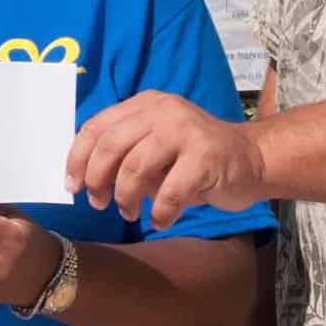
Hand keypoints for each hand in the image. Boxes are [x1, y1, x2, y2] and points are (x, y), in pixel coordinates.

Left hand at [66, 91, 267, 229]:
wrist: (252, 159)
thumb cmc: (195, 159)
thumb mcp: (155, 146)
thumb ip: (125, 153)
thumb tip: (84, 179)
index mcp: (145, 104)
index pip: (97, 126)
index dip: (78, 159)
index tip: (73, 186)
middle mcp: (164, 110)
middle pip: (111, 145)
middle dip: (97, 179)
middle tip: (99, 203)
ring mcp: (186, 131)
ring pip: (136, 167)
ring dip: (126, 198)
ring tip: (130, 213)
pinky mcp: (206, 157)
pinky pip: (170, 191)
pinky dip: (160, 213)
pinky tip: (160, 220)